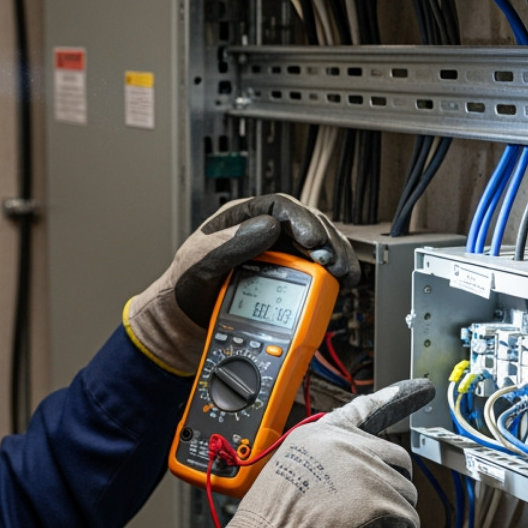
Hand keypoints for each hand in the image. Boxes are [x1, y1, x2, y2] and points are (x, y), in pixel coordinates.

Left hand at [123, 194, 357, 374]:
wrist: (184, 319)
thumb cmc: (186, 285)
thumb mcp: (200, 262)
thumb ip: (230, 244)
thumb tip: (266, 226)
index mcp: (241, 218)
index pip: (280, 207)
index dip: (302, 220)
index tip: (313, 240)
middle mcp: (263, 232)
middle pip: (307, 225)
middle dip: (327, 241)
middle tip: (334, 261)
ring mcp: (277, 254)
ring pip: (316, 246)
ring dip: (335, 257)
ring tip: (343, 273)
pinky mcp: (286, 276)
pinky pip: (314, 270)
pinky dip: (331, 276)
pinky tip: (339, 283)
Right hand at [173, 378, 433, 527]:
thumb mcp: (286, 476)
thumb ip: (321, 467)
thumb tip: (352, 482)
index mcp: (317, 436)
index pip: (361, 410)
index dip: (394, 398)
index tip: (418, 388)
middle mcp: (345, 445)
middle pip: (395, 458)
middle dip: (392, 488)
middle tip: (376, 515)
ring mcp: (366, 471)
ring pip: (405, 495)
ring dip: (391, 522)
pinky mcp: (383, 501)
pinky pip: (410, 525)